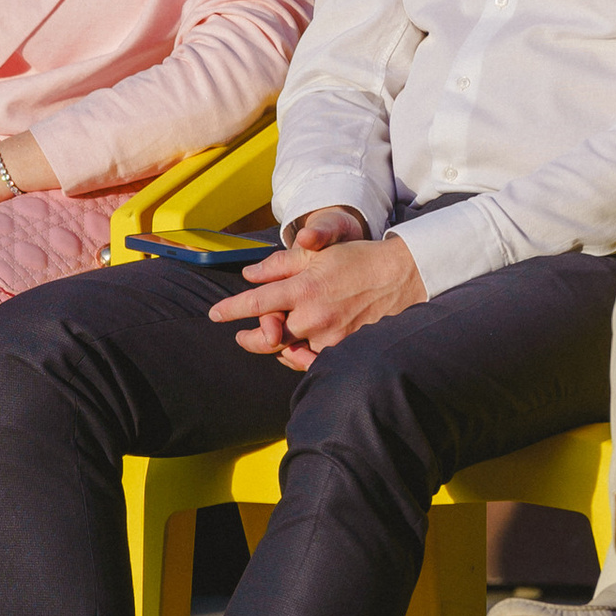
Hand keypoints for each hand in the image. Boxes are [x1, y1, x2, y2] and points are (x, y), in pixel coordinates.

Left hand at [211, 210, 419, 368]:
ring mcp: (329, 336)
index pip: (256, 304)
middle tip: (241, 337)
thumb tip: (249, 276)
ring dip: (277, 346)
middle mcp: (313, 316)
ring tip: (270, 340)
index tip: (215, 314)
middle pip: (268, 337)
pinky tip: (294, 351)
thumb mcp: (317, 252)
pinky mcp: (344, 349)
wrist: (400, 276)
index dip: (231, 310)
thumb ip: (280, 264)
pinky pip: (312, 362)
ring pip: (290, 351)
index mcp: (303, 288)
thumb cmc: (357, 259)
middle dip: (250, 338)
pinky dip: (299, 358)